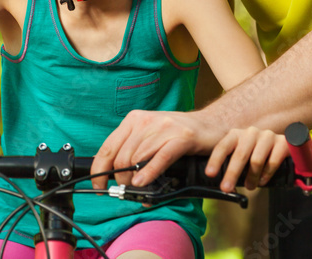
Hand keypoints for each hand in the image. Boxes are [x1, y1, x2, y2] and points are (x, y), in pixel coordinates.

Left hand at [91, 109, 223, 188]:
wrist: (211, 124)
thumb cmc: (179, 134)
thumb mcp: (151, 136)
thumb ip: (133, 151)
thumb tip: (115, 175)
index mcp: (133, 120)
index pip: (107, 147)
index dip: (99, 170)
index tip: (99, 186)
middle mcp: (146, 121)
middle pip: (121, 157)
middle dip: (120, 179)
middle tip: (126, 191)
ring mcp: (164, 128)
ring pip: (138, 159)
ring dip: (134, 181)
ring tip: (138, 191)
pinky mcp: (182, 137)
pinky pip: (160, 158)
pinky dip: (149, 173)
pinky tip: (142, 183)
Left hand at [205, 127, 288, 191]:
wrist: (286, 145)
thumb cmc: (259, 155)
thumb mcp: (243, 157)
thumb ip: (233, 167)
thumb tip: (226, 187)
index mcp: (237, 134)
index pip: (223, 147)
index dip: (215, 160)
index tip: (210, 174)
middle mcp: (251, 133)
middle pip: (239, 155)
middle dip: (231, 174)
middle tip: (226, 188)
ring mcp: (267, 136)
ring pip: (256, 160)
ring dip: (251, 177)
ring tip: (250, 187)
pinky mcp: (282, 143)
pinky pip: (272, 162)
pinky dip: (266, 175)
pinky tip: (262, 181)